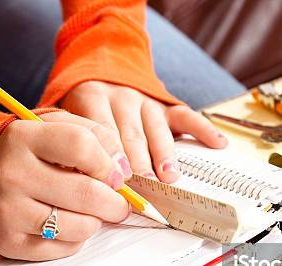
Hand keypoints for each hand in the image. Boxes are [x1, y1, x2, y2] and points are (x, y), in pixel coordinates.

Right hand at [0, 111, 129, 260]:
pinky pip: (66, 247)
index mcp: (23, 137)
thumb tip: (122, 170)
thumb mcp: (55, 127)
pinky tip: (65, 222)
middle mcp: (11, 174)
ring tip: (86, 210)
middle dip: (116, 202)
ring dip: (95, 220)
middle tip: (119, 202)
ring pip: (81, 226)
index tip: (117, 174)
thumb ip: (95, 136)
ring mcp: (7, 210)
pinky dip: (76, 238)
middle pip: (88, 193)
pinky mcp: (9, 241)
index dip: (109, 162)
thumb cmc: (27, 153)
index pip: (81, 146)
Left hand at [62, 81, 227, 182]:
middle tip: (142, 188)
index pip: (102, 131)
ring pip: (157, 131)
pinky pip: (186, 116)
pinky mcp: (165, 105)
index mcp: (91, 97)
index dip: (109, 158)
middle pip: (131, 136)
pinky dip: (203, 130)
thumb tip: (69, 175)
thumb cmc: (79, 103)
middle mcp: (121, 97)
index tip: (116, 183)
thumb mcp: (63, 111)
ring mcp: (146, 101)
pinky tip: (218, 143)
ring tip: (169, 178)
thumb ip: (66, 137)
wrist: (100, 60)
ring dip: (164, 156)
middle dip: (137, 164)